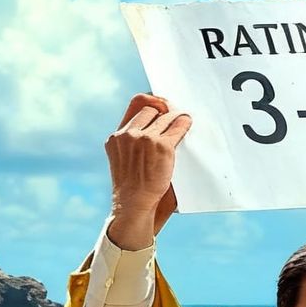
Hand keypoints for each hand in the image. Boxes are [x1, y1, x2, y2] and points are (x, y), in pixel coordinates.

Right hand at [105, 95, 191, 249]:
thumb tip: (160, 127)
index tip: (163, 104)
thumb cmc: (135, 189)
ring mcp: (144, 138)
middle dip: (166, 109)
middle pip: (152, 108)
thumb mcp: (125, 162)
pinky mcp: (161, 146)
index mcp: (116, 137)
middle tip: (177, 114)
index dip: (152, 100)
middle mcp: (128, 134)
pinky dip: (185, 124)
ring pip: (166, 117)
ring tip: (185, 120)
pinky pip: (178, 127)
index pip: (136, 104)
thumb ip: (135, 145)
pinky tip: (189, 124)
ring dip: (177, 117)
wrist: (134, 206)